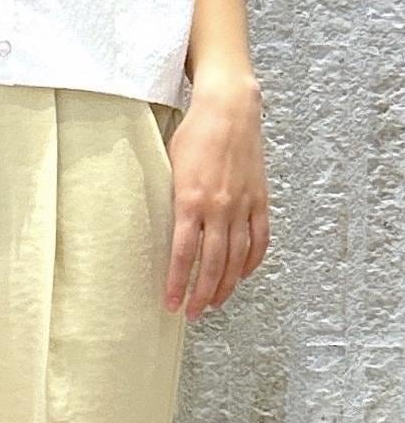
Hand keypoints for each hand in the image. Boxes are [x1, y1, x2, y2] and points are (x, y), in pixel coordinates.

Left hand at [164, 72, 270, 319]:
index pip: (182, 255)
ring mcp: (243, 205)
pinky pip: (259, 240)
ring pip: (237, 258)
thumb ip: (169, 200)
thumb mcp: (168, 165)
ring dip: (225, 285)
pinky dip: (252, 262)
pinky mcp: (260, 200)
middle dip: (201, 294)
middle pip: (212, 264)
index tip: (170, 304)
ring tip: (214, 303)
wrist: (229, 109)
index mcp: (190, 200)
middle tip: (191, 313)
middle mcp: (219, 208)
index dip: (176, 283)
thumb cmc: (193, 133)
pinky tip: (242, 275)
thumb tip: (161, 228)